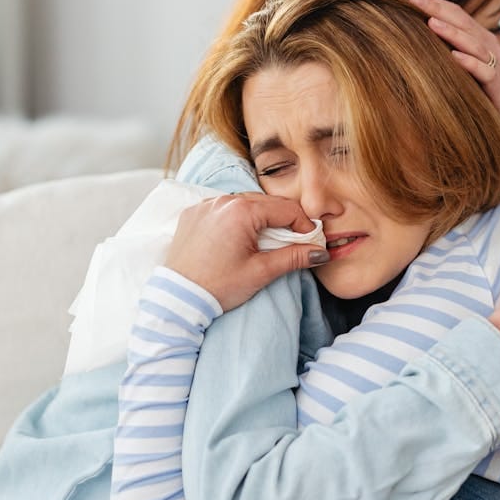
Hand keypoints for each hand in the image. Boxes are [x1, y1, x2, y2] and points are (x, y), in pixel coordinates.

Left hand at [164, 193, 328, 311]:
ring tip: (266, 241)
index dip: (303, 224)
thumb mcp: (261, 272)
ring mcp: (205, 205)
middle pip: (265, 203)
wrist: (178, 298)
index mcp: (241, 211)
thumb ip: (293, 257)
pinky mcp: (193, 214)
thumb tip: (320, 252)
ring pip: (244, 203)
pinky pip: (222, 208)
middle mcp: (222, 201)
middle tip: (293, 241)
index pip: (285, 209)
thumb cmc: (218, 286)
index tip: (310, 241)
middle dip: (283, 221)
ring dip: (259, 218)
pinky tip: (239, 237)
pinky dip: (235, 218)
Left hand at [408, 0, 499, 180]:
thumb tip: (424, 44)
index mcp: (483, 42)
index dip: (435, 4)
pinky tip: (453, 57)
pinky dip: (469, 63)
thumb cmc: (492, 100)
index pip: (458, 15)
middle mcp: (492, 48)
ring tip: (430, 22)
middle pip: (464, 21)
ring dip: (451, 32)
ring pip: (473, 42)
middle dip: (438, 8)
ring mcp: (498, 66)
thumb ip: (457, 55)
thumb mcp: (473, 72)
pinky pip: (485, 71)